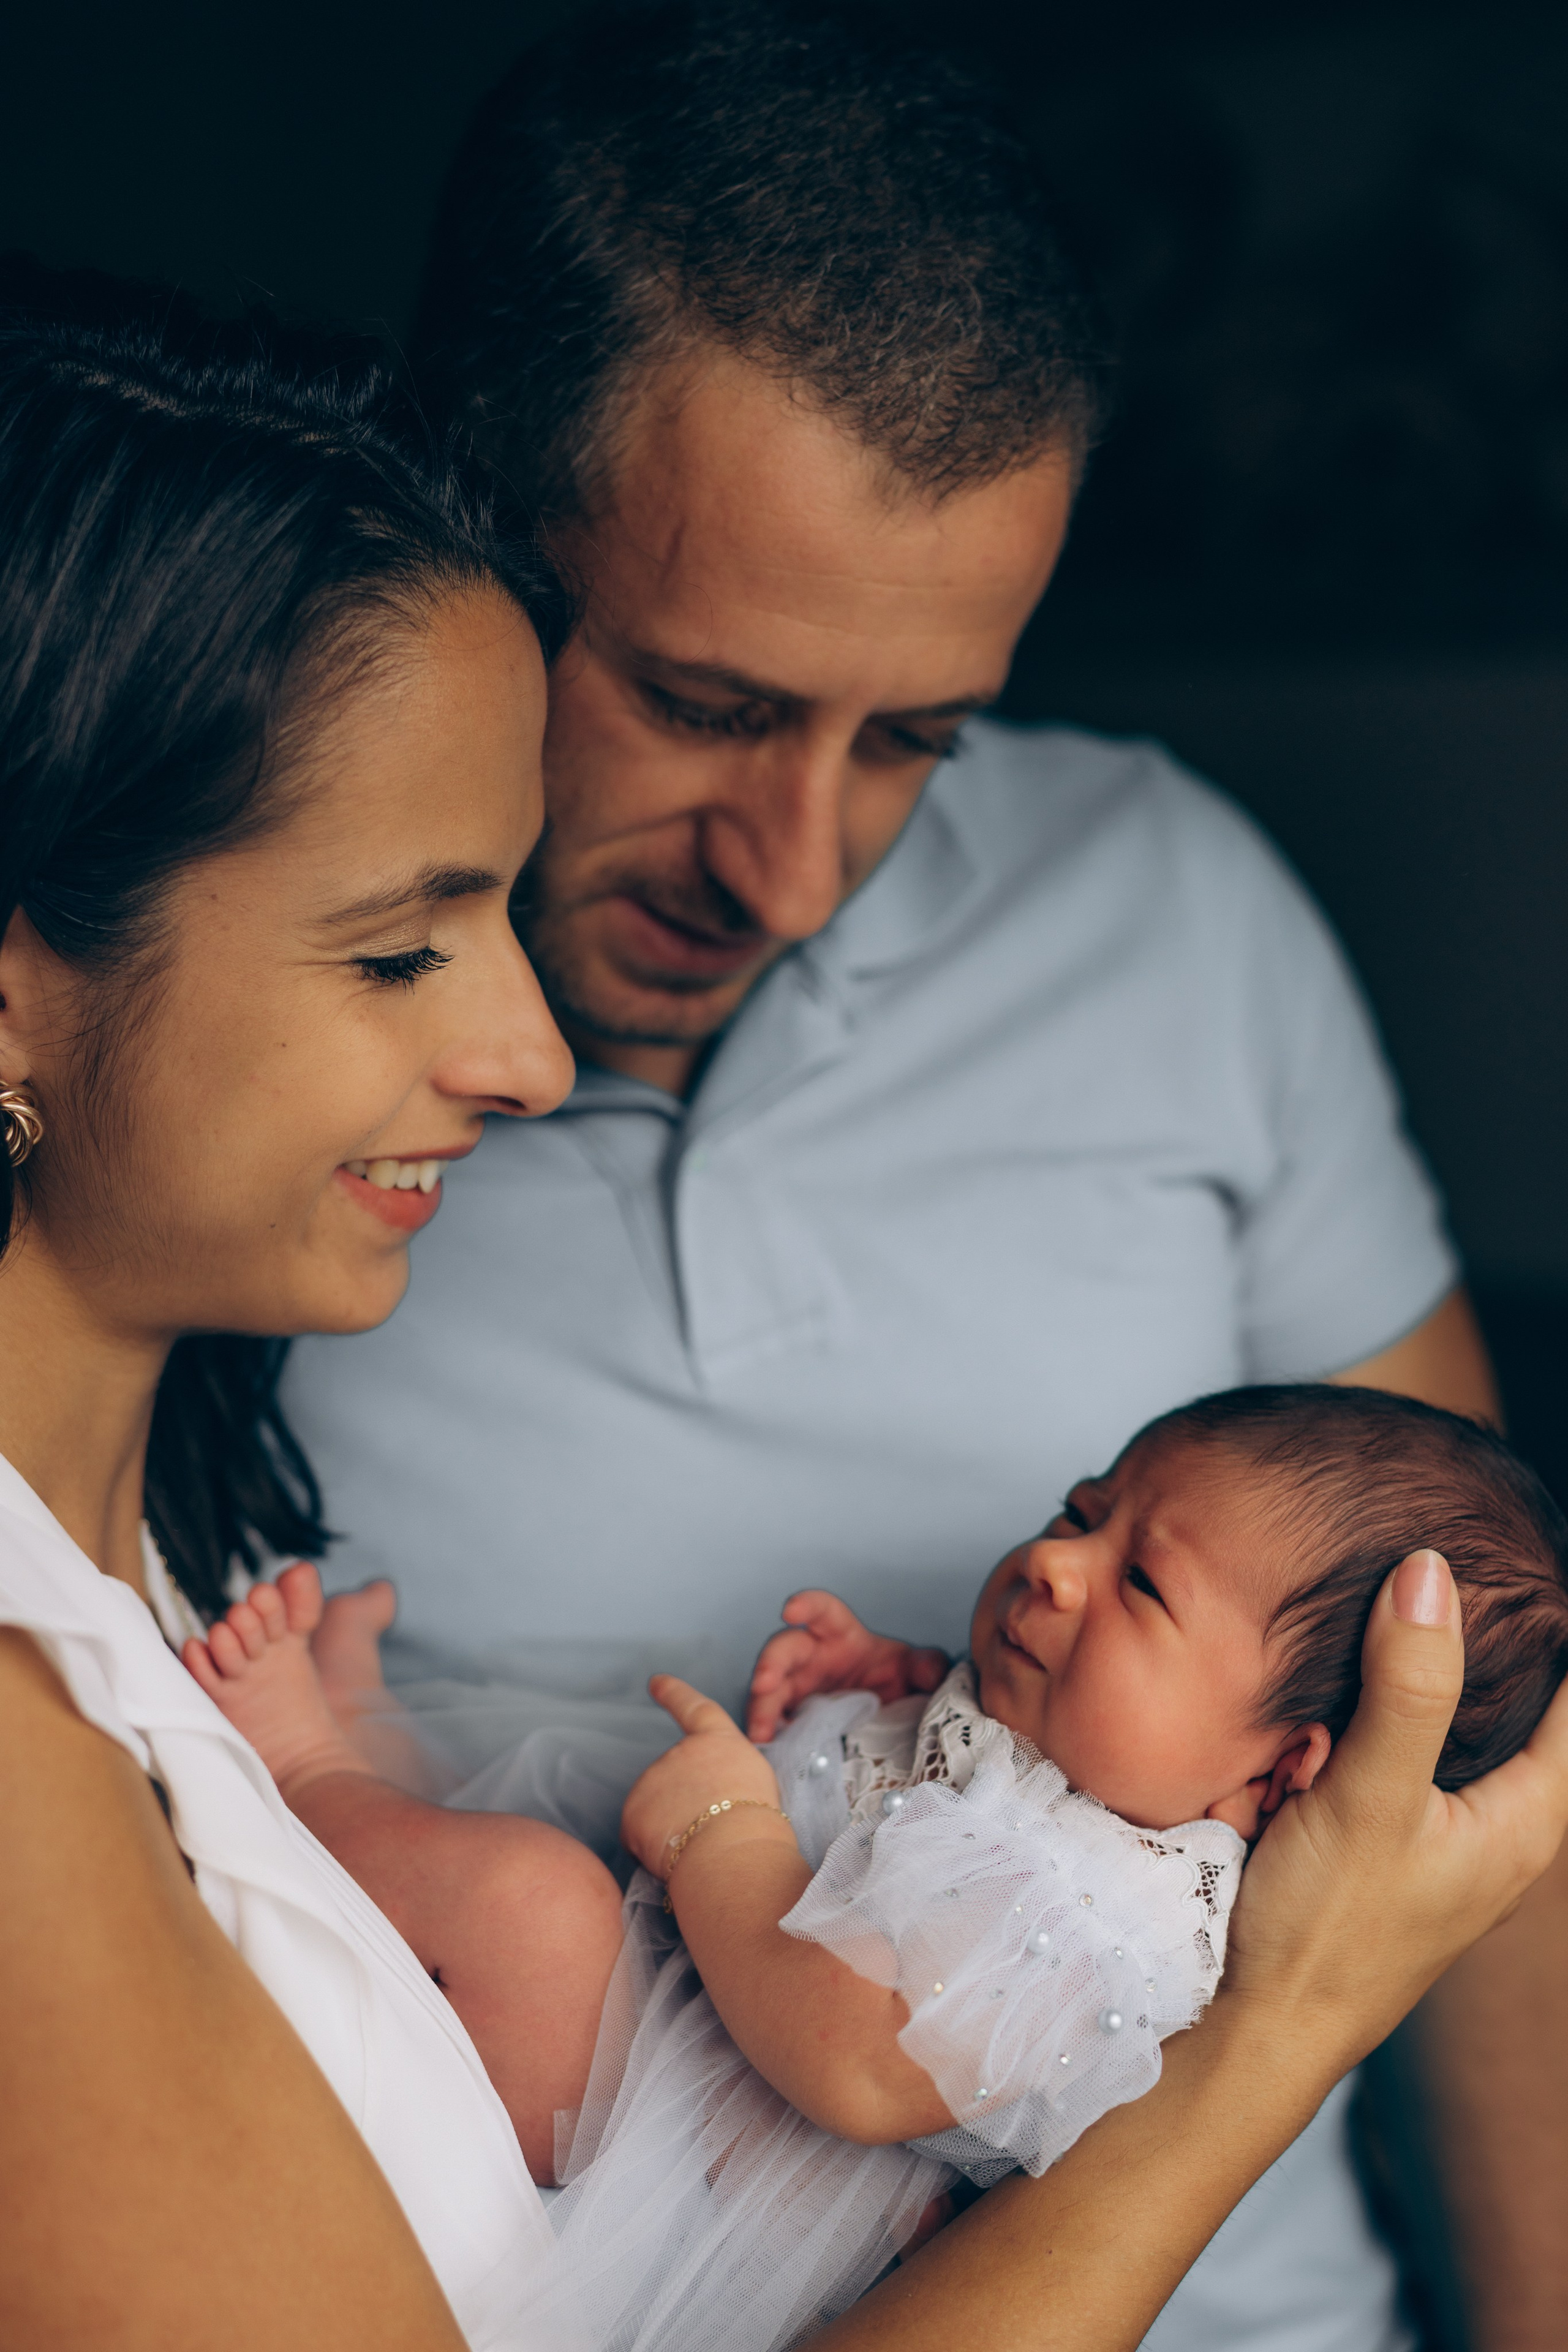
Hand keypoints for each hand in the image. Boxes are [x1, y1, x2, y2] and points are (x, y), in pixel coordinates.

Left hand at [622, 1675, 785, 1877]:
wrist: (732, 1851)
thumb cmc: (755, 1822)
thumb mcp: (754, 1780)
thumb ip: (725, 1772)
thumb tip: (709, 1791)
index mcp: (715, 1741)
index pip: (692, 1708)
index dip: (674, 1693)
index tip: (656, 1682)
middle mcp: (678, 1752)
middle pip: (675, 1778)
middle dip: (685, 1804)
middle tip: (712, 1829)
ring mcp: (651, 1780)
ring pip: (656, 1811)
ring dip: (670, 1828)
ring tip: (700, 1845)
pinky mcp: (632, 1813)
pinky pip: (638, 1837)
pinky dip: (651, 1850)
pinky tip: (674, 1857)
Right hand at [745, 1591, 949, 1741]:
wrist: (883, 1711)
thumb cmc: (890, 1676)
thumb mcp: (912, 1669)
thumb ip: (926, 1665)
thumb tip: (931, 1672)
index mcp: (839, 1635)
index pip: (822, 1611)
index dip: (806, 1606)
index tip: (790, 1610)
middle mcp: (811, 1657)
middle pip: (784, 1651)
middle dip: (771, 1664)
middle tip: (764, 1683)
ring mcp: (796, 1689)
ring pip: (770, 1692)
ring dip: (762, 1709)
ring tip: (760, 1734)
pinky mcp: (790, 1718)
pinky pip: (773, 1725)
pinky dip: (768, 1738)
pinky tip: (767, 1754)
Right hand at [1223, 1550, 1567, 2077]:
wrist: (1256, 2025)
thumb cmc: (1328, 1930)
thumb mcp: (1371, 1796)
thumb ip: (1407, 1686)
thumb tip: (1431, 1572)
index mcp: (1528, 1820)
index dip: (1557, 1624)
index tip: (1525, 1562)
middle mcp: (1496, 1826)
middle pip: (1516, 1704)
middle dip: (1484, 1641)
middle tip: (1447, 1567)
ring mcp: (1439, 1836)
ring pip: (1446, 1725)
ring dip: (1417, 1677)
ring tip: (1387, 1607)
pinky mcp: (1383, 1841)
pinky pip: (1394, 1751)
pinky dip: (1373, 1712)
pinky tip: (1335, 1682)